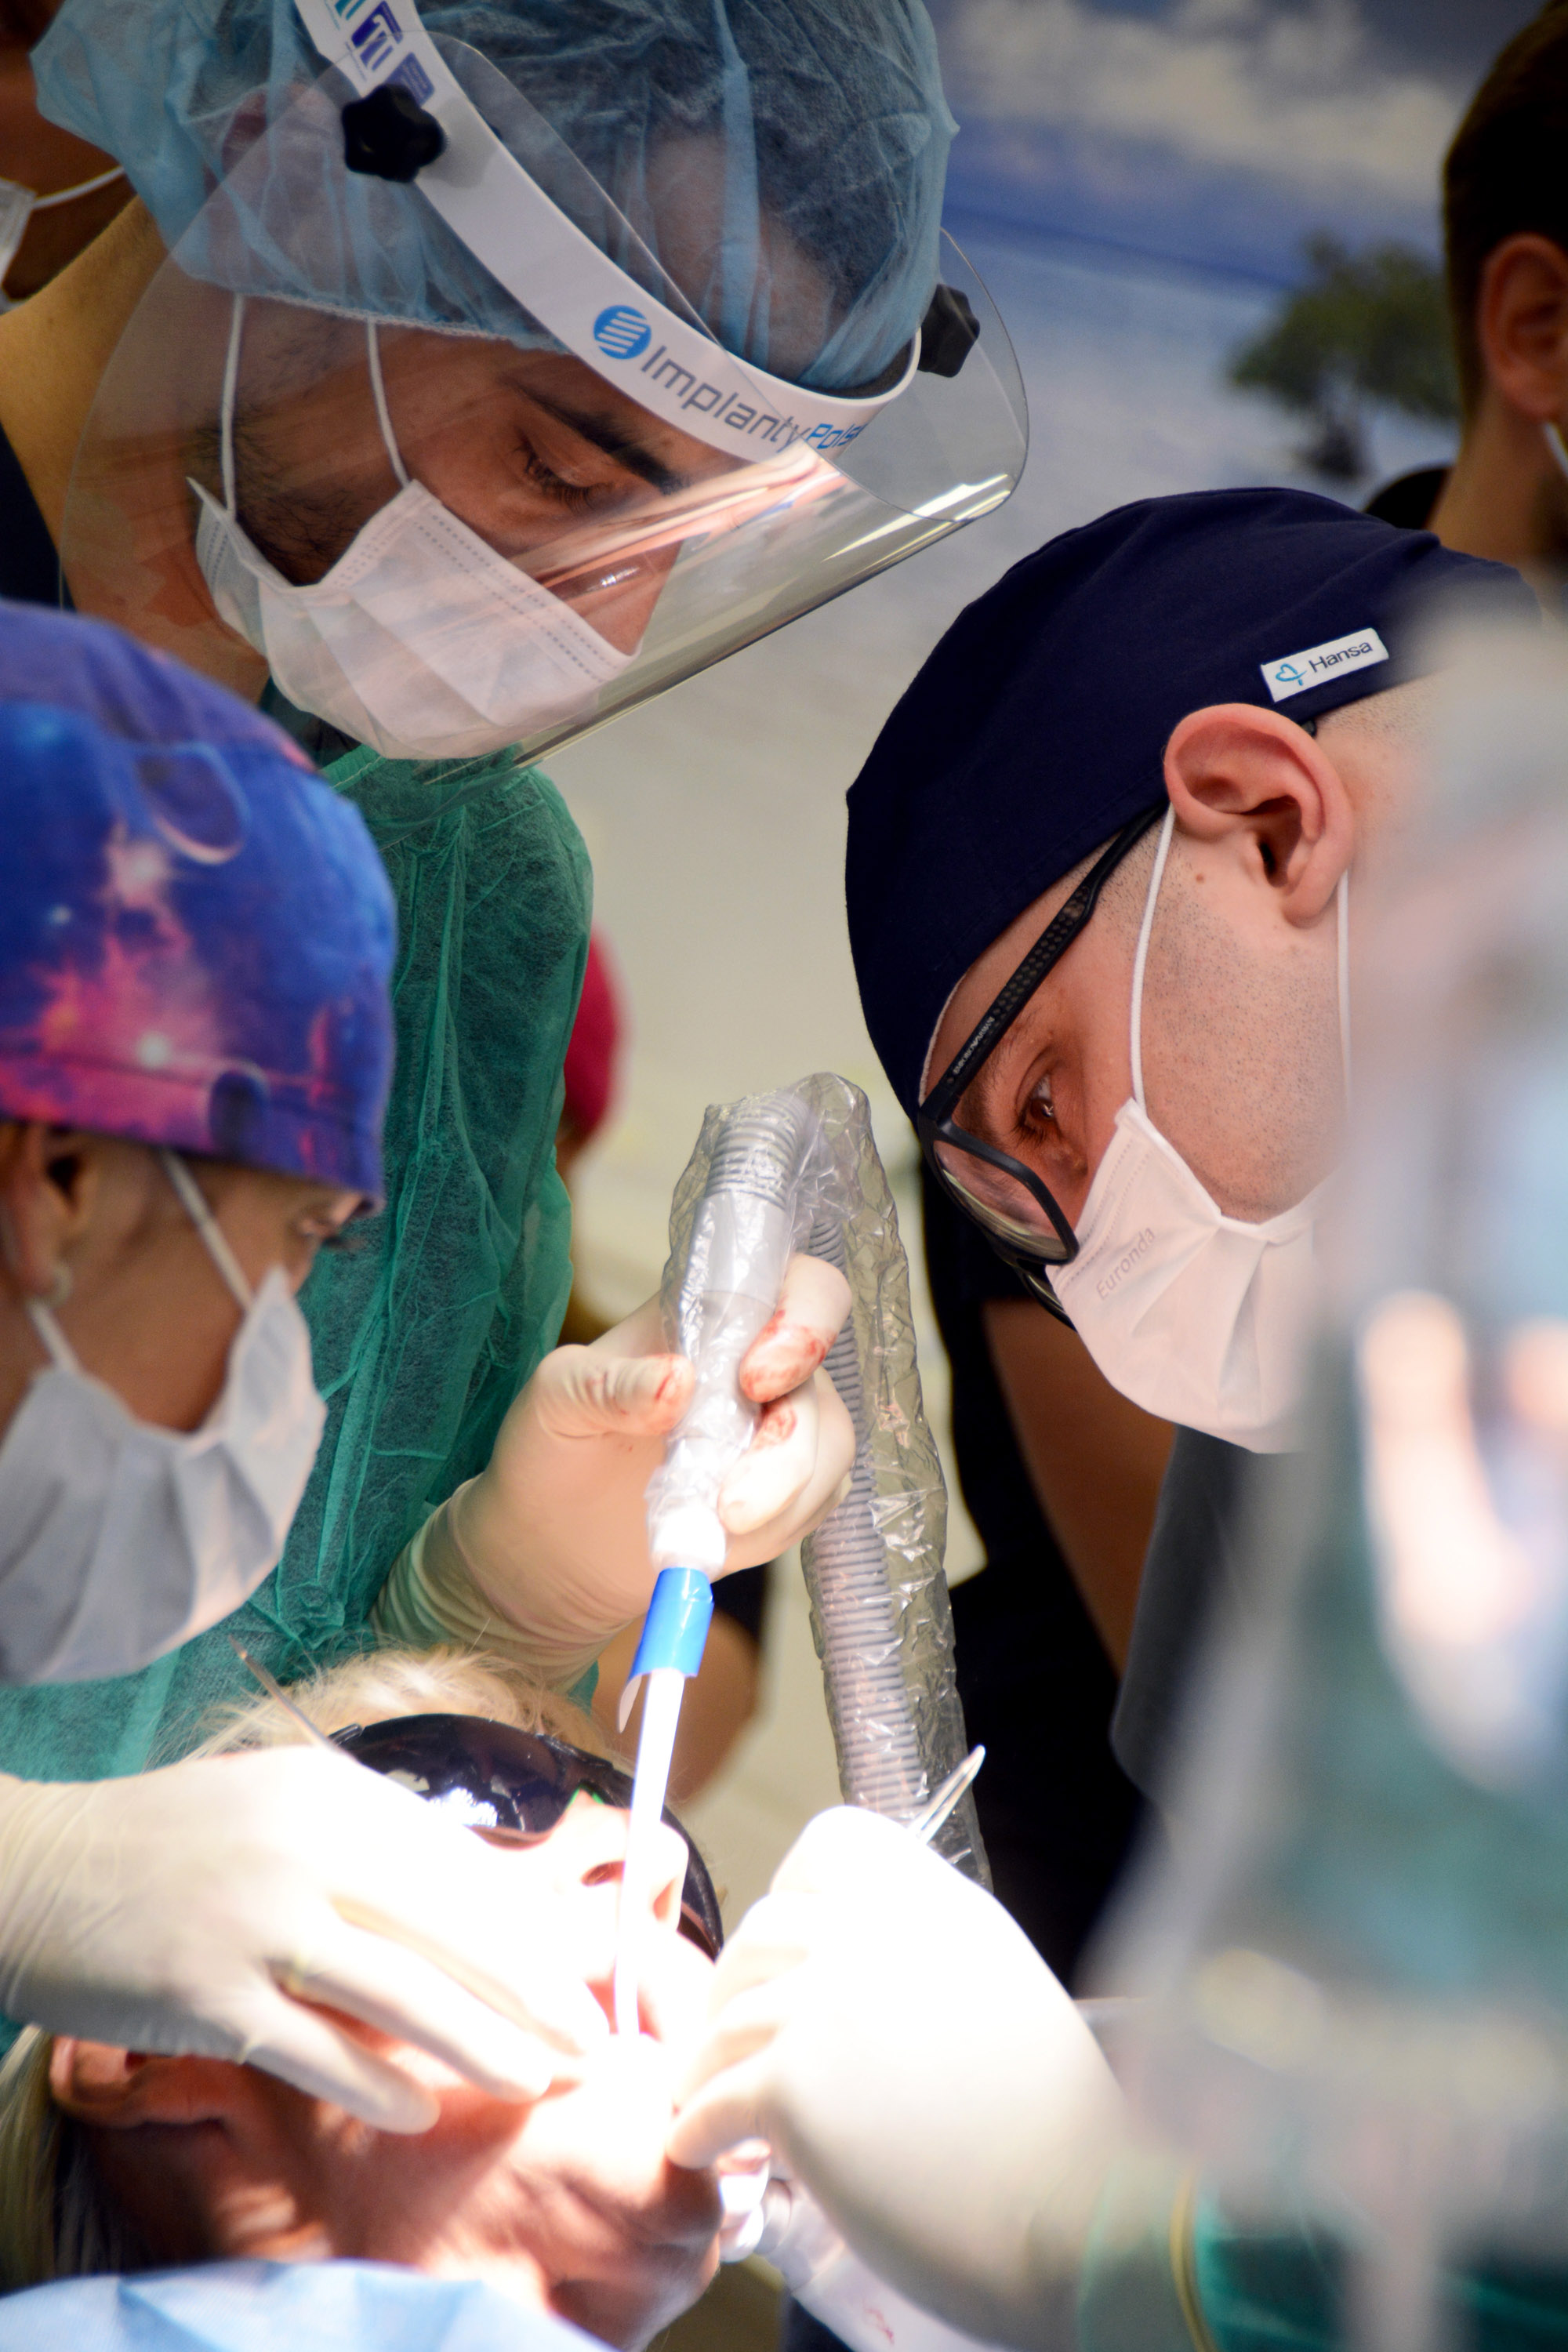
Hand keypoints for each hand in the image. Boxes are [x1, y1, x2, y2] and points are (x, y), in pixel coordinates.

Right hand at [0, 1747, 609, 2132]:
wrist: (38, 1872)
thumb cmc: (173, 1841)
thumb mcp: (279, 1806)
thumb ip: (369, 1844)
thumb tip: (478, 1901)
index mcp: (331, 1790)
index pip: (462, 1865)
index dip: (530, 1927)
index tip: (583, 1972)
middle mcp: (303, 1844)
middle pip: (452, 1928)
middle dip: (534, 1990)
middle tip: (591, 2038)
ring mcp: (255, 1921)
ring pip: (402, 1992)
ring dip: (479, 2044)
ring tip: (535, 2079)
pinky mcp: (206, 1994)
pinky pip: (313, 2050)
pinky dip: (375, 2083)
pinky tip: (420, 2110)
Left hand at [448, 1253, 855, 1675]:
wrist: (550, 1543)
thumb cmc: (552, 1448)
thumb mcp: (555, 1402)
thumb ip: (610, 1384)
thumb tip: (678, 1379)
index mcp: (711, 1313)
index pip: (801, 1285)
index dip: (802, 1323)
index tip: (754, 1380)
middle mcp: (760, 1360)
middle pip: (820, 1383)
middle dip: (786, 1451)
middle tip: (731, 1508)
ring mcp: (781, 1426)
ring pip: (830, 1448)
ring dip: (782, 1499)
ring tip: (710, 1533)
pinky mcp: (791, 1489)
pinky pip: (817, 1502)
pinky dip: (777, 1530)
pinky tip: (719, 1542)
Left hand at [667, 1807, 1126, 2349]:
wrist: (1077, 2212)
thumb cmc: (1055, 2123)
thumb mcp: (1003, 1984)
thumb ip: (927, 1954)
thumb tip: (865, 1970)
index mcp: (932, 1898)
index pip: (829, 1843)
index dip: (798, 1893)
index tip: (797, 1954)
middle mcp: (870, 1930)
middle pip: (760, 1934)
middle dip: (744, 1990)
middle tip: (742, 2042)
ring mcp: (822, 2001)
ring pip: (723, 2020)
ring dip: (712, 2066)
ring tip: (713, 2104)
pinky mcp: (789, 2085)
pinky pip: (708, 2099)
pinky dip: (699, 2130)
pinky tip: (706, 2151)